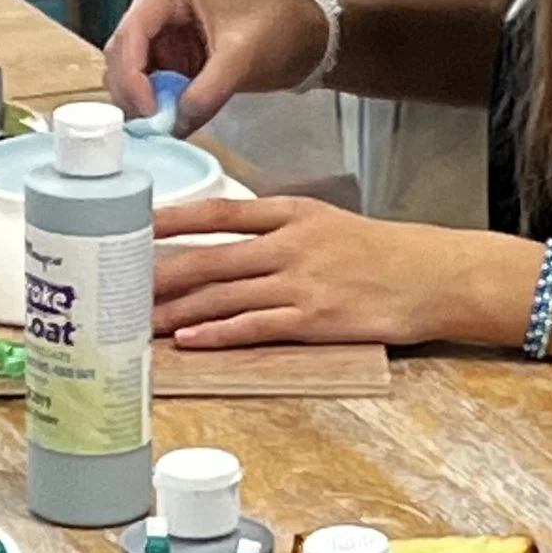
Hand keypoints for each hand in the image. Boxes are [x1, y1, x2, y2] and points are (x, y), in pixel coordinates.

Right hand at [104, 0, 329, 132]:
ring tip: (160, 121)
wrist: (303, 34)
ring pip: (128, 67)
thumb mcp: (241, 61)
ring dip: (139, 97)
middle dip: (132, 90)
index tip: (149, 113)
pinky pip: (146, 78)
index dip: (132, 78)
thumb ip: (204, 94)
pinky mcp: (168, 47)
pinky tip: (167, 115)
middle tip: (150, 124)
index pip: (131, 34)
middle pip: (121, 50)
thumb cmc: (278, 29)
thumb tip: (172, 125)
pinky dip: (152, 99)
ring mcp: (160, 24)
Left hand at [155, 194, 460, 348]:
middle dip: (159, 275)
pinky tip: (189, 340)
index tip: (132, 223)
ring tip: (139, 323)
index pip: (219, 212)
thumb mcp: (327, 225)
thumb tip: (226, 246)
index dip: (172, 219)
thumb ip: (278, 232)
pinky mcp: (312, 320)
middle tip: (118, 288)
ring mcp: (300, 283)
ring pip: (224, 295)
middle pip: (210, 258)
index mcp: (291, 214)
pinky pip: (254, 327)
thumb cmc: (380, 255)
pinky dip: (217, 334)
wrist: (433, 277)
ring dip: (177, 312)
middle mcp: (289, 245)